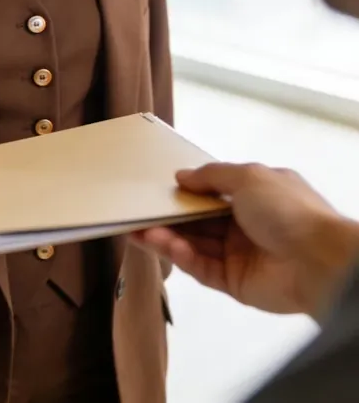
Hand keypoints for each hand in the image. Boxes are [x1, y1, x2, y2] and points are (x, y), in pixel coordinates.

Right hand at [134, 162, 358, 318]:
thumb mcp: (248, 177)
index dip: (185, 190)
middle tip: (137, 212)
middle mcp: (245, 224)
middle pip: (198, 220)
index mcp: (254, 195)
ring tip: (139, 229)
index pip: (211, 192)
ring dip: (167, 236)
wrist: (319, 261)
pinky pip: (201, 268)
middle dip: (168, 216)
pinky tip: (162, 244)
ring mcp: (239, 254)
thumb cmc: (289, 211)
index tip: (158, 188)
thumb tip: (182, 176)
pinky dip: (181, 257)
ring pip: (194, 245)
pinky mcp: (234, 282)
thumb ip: (211, 176)